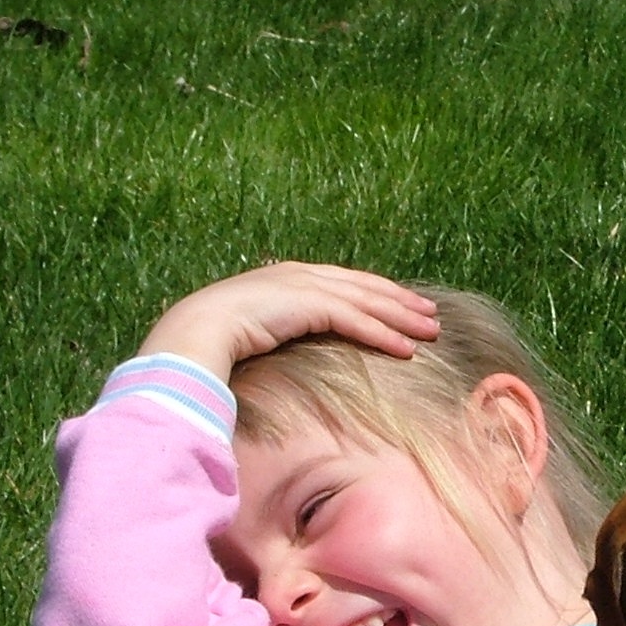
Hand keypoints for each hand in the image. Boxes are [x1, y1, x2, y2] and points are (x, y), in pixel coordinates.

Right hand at [138, 262, 441, 382]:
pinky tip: (407, 348)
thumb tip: (286, 344)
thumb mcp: (254, 329)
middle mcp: (298, 276)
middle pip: (363, 287)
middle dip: (399, 300)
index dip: (376, 294)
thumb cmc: (216, 340)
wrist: (194, 333)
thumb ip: (277, 329)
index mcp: (286, 279)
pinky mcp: (307, 304)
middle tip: (431, 314)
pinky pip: (355, 320)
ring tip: (431, 331)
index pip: (343, 284)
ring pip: (366, 301)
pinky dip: (383, 334)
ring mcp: (303, 286)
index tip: (403, 306)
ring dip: (401, 317)